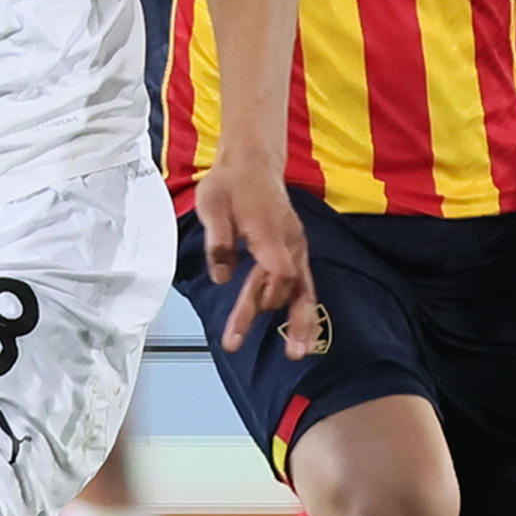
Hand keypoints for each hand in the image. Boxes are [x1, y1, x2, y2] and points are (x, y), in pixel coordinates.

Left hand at [194, 159, 320, 356]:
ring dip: (302, 322)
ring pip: (303, 290)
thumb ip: (218, 241)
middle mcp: (289, 242)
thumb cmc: (230, 184)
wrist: (253, 163)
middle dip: (272, 318)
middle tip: (266, 349)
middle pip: (285, 286)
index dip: (270, 289)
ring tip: (299, 353)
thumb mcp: (211, 205)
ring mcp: (296, 248)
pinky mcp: (295, 252)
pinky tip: (303, 334)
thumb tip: (222, 277)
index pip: (278, 267)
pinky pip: (304, 285)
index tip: (258, 308)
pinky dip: (304, 310)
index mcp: (269, 231)